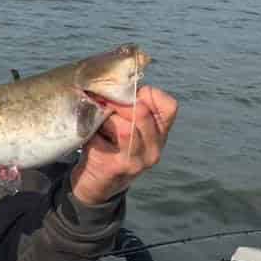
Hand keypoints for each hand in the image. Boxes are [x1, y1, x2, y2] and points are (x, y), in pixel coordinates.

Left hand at [70, 86, 177, 205]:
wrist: (94, 185)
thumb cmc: (107, 146)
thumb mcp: (124, 125)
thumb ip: (127, 105)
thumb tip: (113, 75)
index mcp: (160, 133)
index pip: (169, 105)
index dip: (145, 93)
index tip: (125, 96)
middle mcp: (155, 148)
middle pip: (141, 111)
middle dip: (116, 102)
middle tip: (100, 102)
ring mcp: (139, 160)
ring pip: (126, 126)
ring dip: (106, 118)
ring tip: (97, 121)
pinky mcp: (119, 167)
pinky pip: (105, 140)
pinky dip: (94, 132)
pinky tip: (91, 136)